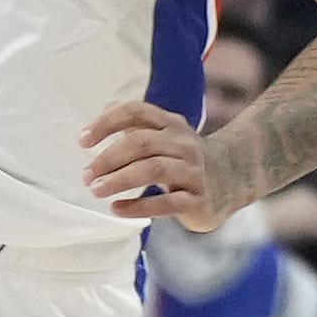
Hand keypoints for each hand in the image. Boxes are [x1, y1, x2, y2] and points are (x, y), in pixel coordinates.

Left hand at [80, 100, 226, 227]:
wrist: (234, 179)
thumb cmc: (185, 158)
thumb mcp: (165, 135)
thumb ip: (136, 123)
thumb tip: (106, 108)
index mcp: (171, 124)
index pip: (136, 112)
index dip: (106, 123)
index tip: (82, 140)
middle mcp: (183, 144)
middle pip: (142, 143)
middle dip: (109, 158)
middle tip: (87, 175)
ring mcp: (193, 171)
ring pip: (154, 169)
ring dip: (120, 180)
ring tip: (96, 190)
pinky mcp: (198, 200)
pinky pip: (167, 203)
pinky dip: (139, 206)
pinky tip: (118, 208)